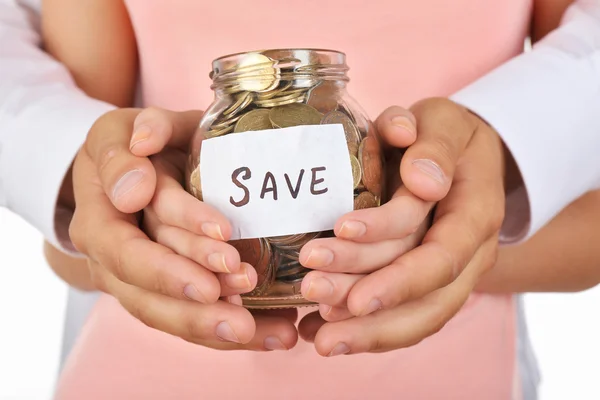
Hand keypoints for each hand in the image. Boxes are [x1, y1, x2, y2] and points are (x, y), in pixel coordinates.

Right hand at [68, 107, 296, 349]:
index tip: (223, 255)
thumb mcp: (121, 133)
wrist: (129, 170)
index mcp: (98, 221)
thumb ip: (129, 145)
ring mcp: (135, 282)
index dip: (169, 262)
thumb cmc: (132, 146)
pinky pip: (190, 320)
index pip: (129, 250)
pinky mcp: (164, 291)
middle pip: (148, 296)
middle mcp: (111, 261)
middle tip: (245, 316)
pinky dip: (229, 332)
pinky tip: (272, 335)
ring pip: (170, 316)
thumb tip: (135, 188)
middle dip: (198, 308)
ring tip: (271, 334)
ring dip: (218, 327)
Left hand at [298, 98, 504, 354]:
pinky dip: (365, 332)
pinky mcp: (427, 286)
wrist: (463, 161)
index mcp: (476, 215)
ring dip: (365, 329)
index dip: (397, 263)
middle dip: (365, 294)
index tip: (342, 240)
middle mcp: (470, 255)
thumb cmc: (448, 138)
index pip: (441, 252)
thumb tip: (423, 180)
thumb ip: (433, 143)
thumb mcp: (445, 122)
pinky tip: (320, 335)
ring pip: (416, 318)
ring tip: (317, 335)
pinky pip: (403, 319)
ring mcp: (450, 276)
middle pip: (424, 293)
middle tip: (310, 287)